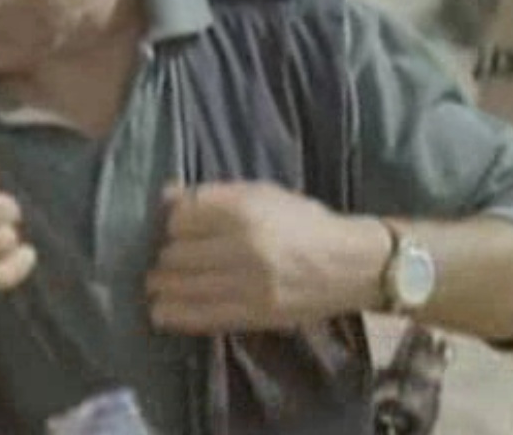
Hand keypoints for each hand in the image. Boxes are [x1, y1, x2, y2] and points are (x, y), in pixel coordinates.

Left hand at [146, 182, 389, 333]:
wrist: (350, 266)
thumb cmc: (306, 224)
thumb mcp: (264, 195)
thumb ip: (215, 195)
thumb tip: (165, 196)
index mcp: (246, 210)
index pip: (180, 218)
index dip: (175, 223)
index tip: (180, 229)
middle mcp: (242, 246)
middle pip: (175, 253)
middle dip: (168, 255)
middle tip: (173, 258)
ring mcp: (246, 284)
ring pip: (178, 286)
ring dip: (164, 284)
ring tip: (163, 284)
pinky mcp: (250, 315)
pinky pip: (194, 317)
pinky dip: (171, 313)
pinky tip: (162, 308)